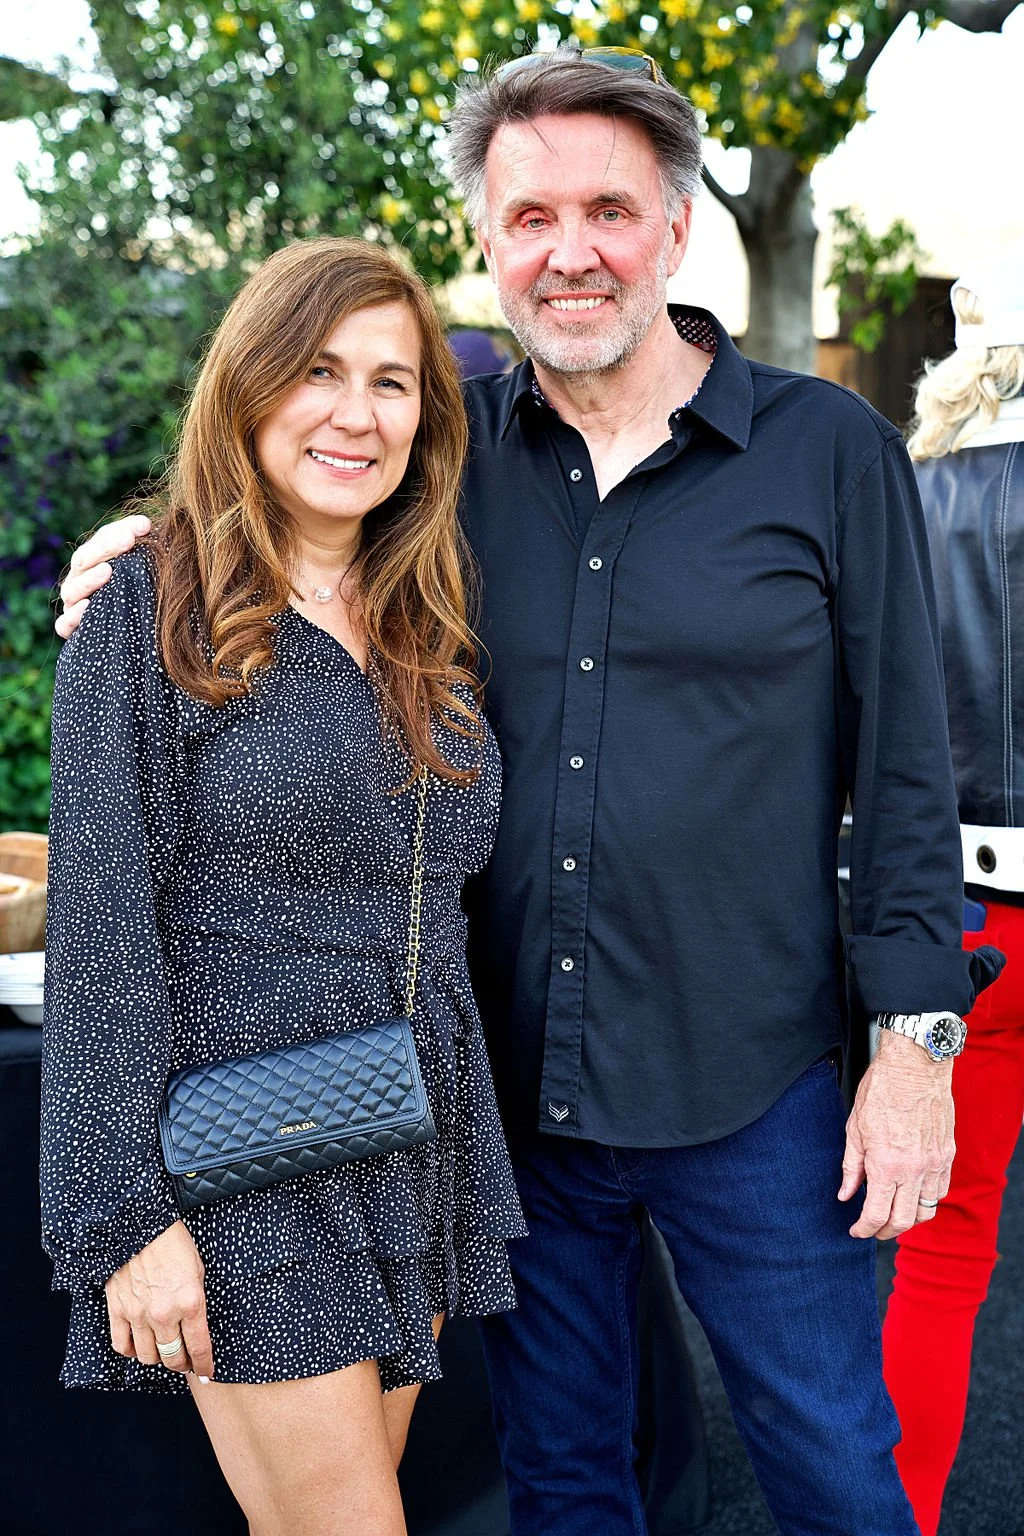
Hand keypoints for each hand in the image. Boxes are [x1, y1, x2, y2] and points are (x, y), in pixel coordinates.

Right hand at [56, 514, 151, 638]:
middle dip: (106, 547)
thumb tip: (147, 525)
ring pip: (72, 590)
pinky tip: (88, 606)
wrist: (135, 638)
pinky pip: (64, 624)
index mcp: (96, 562)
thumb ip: (146, 551)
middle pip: (84, 559)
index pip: (102, 539)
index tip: (145, 525)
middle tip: (128, 540)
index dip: (121, 529)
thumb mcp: (147, 573)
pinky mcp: (72, 630)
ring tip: (108, 571)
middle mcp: (81, 581)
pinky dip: (73, 616)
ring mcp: (74, 605)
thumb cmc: (143, 598)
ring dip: (89, 579)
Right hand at [104, 1219, 213, 1380]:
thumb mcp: (198, 1269)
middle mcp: (165, 1314)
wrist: (140, 1224)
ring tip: (163, 1349)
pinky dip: (131, 1350)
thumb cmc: (174, 1243)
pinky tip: (139, 1344)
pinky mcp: (117, 1310)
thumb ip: (197, 1300)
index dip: (204, 1365)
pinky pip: (122, 1345)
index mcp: (191, 1302)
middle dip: (182, 1364)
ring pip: (147, 1356)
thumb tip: (197, 1325)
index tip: (207, 1372)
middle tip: (185, 1361)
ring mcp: (139, 1314)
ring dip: (157, 1357)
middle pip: (173, 1357)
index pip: (199, 1347)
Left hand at [839, 1030, 954, 1239]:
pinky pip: (941, 1190)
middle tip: (872, 1229)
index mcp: (886, 1165)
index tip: (856, 1230)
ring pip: (927, 1210)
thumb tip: (845, 1195)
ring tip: (893, 1214)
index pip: (876, 1214)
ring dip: (909, 1219)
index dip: (864, 1228)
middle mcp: (914, 1170)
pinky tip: (913, 1194)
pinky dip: (927, 1200)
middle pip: (903, 1221)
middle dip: (885, 1232)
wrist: (914, 1066)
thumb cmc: (881, 1091)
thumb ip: (851, 1167)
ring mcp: (934, 1164)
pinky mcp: (947, 1155)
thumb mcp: (854, 1129)